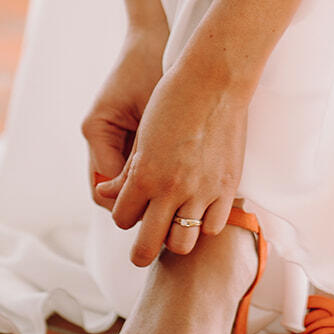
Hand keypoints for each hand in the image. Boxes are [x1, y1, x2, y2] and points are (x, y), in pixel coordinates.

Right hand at [81, 21, 166, 210]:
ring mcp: (107, 137)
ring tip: (178, 190)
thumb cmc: (154, 66)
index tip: (166, 205)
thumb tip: (153, 197)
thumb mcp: (153, 112)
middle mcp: (96, 137)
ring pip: (121, 183)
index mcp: (96, 129)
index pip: (106, 187)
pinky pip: (133, 166)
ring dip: (145, 189)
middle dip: (138, 202)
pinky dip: (151, 174)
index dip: (134, 203)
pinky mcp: (122, 134)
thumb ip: (148, 154)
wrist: (154, 37)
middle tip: (173, 205)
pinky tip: (177, 172)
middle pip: (109, 192)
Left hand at [105, 58, 249, 266]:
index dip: (122, 216)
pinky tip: (199, 210)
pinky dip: (203, 225)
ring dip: (175, 238)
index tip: (128, 210)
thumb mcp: (143, 135)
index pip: (123, 218)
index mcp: (145, 175)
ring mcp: (202, 191)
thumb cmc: (172, 99)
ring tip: (174, 226)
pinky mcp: (227, 188)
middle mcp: (172, 189)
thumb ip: (126, 171)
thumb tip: (106, 194)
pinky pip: (213, 226)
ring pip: (183, 243)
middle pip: (149, 245)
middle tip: (143, 249)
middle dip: (141, 252)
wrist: (215, 81)